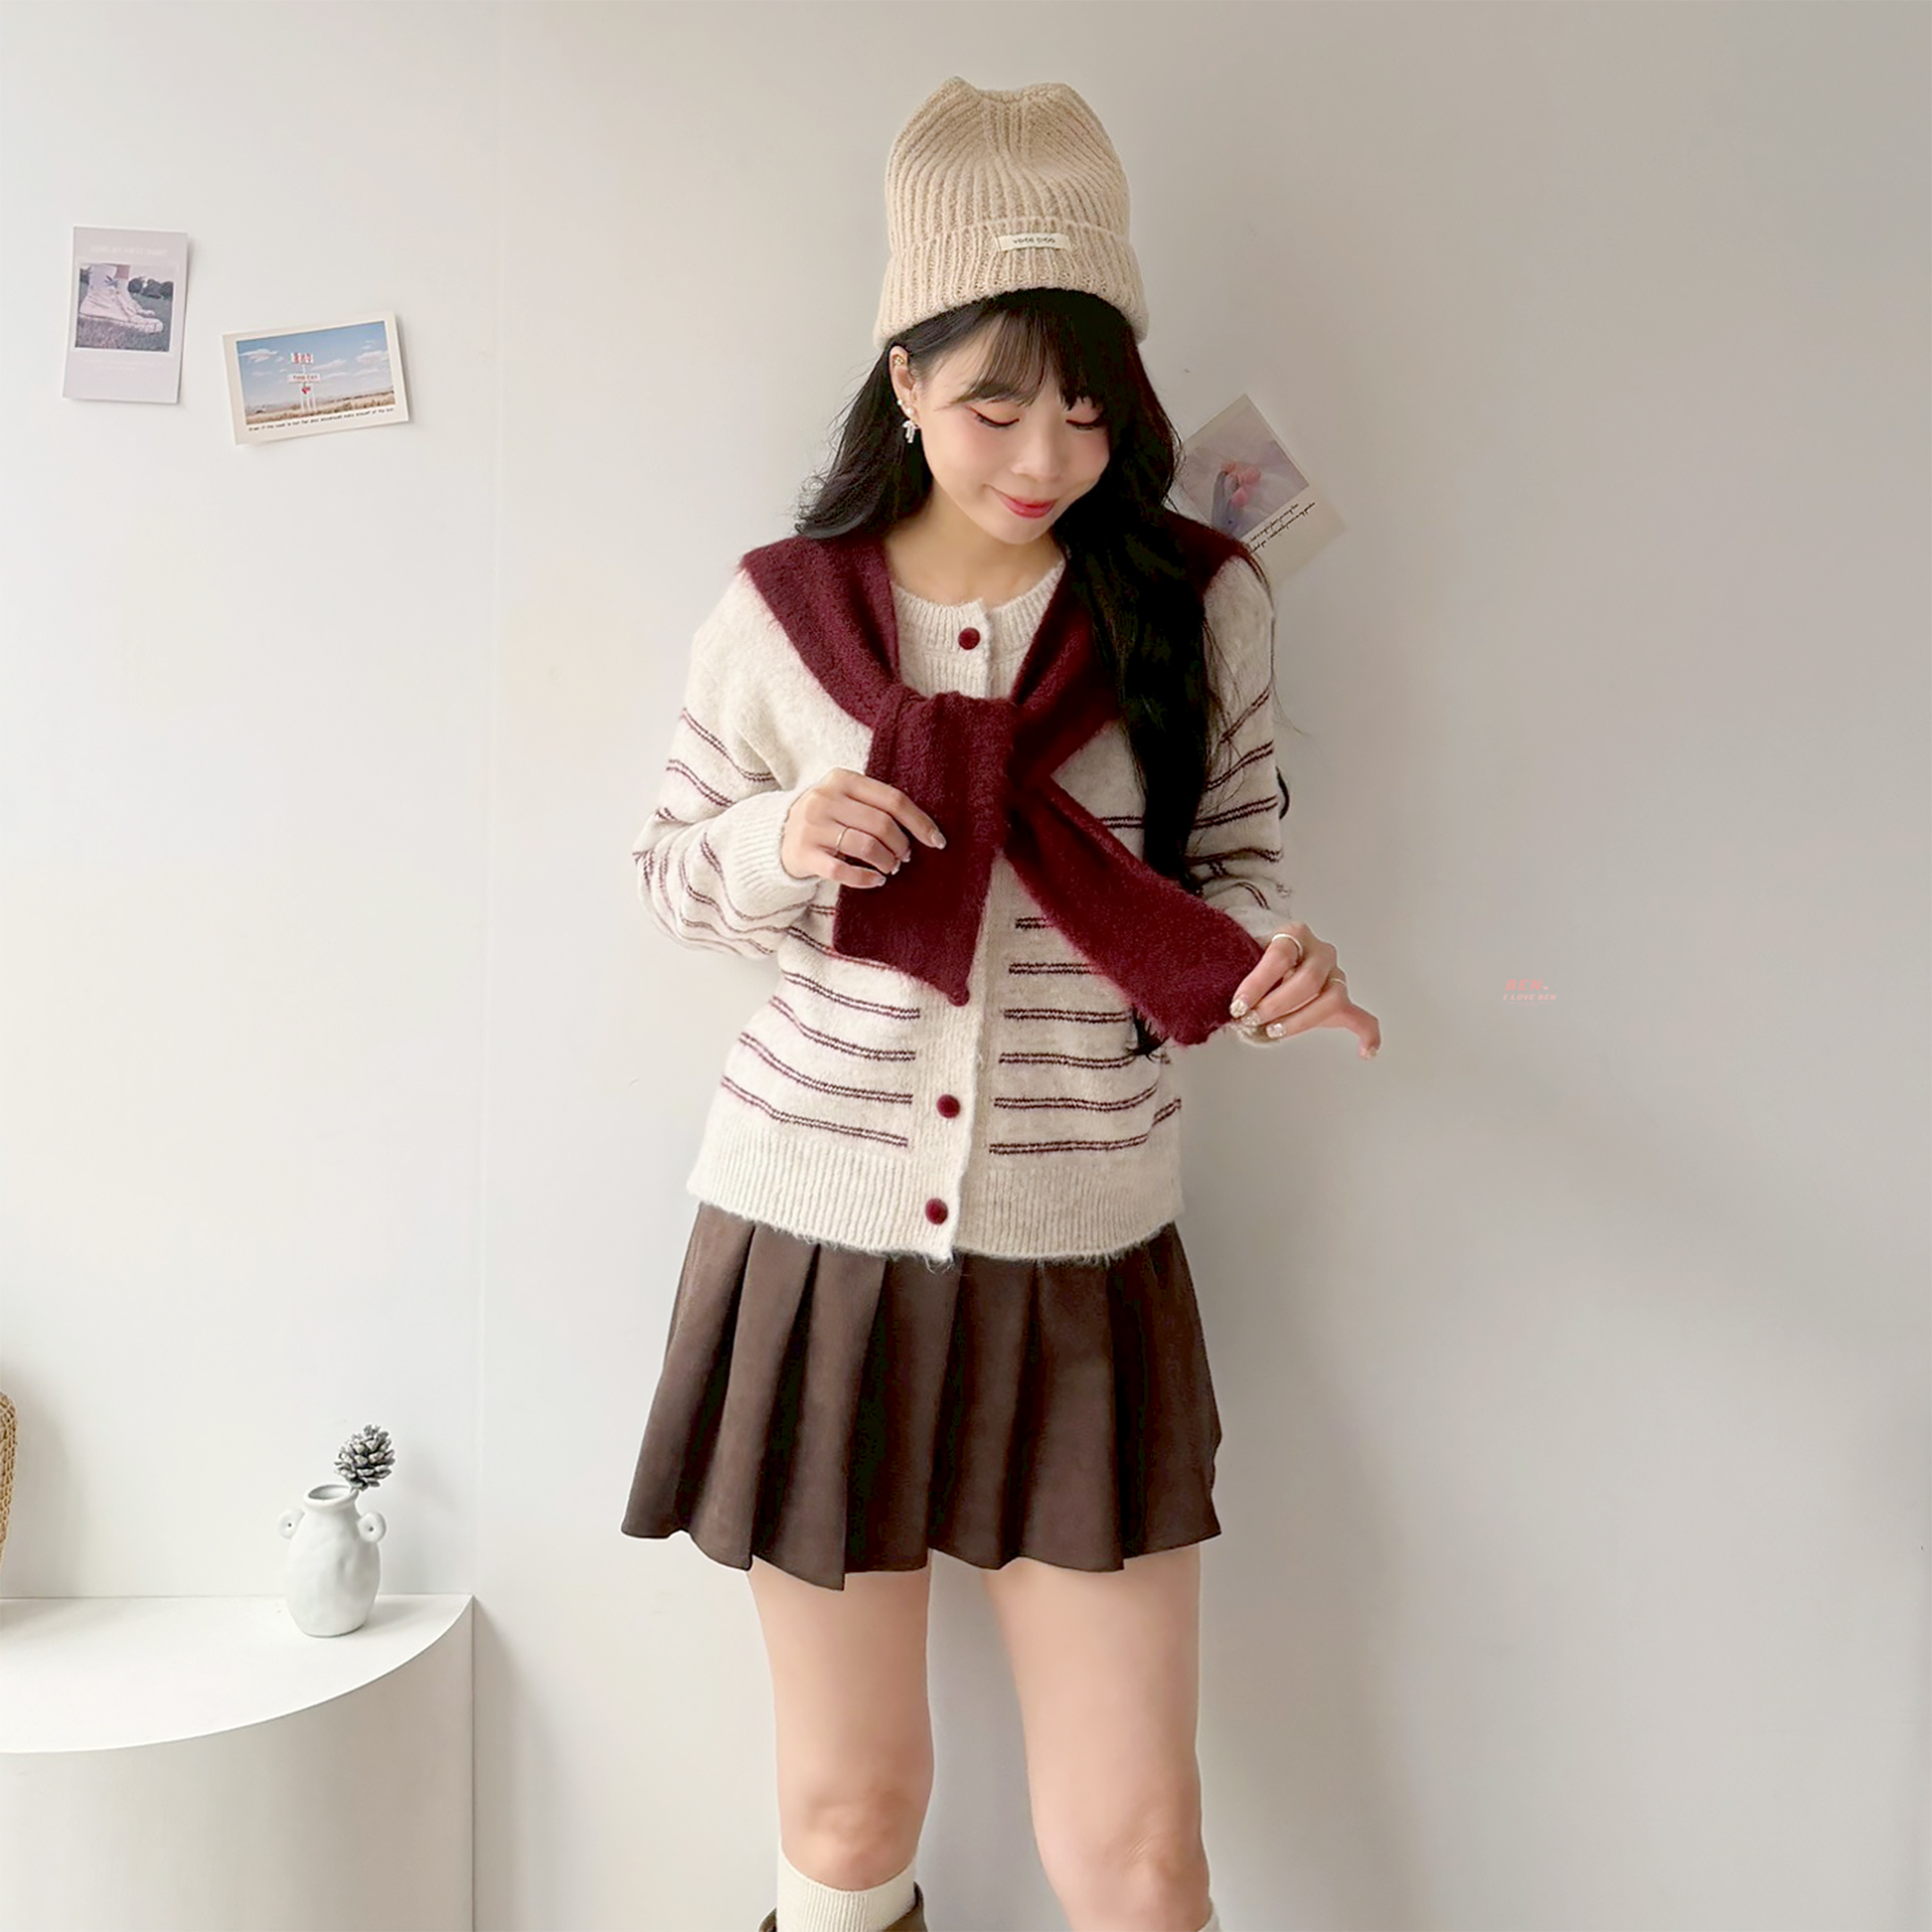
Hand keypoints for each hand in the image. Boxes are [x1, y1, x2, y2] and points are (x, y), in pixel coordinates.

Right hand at [782, 768, 946, 888]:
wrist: (778, 836)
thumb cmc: (827, 817)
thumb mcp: (845, 798)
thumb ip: (876, 804)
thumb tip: (924, 829)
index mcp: (842, 779)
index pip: (892, 799)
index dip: (919, 822)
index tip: (936, 841)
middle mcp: (824, 799)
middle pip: (881, 824)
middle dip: (901, 845)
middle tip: (904, 858)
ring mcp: (812, 826)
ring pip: (865, 847)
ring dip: (886, 862)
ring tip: (890, 868)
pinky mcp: (804, 854)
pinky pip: (843, 871)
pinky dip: (866, 879)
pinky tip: (876, 881)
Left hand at [1225, 922, 1380, 1059]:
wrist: (1267, 948)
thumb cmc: (1253, 952)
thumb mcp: (1241, 950)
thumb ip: (1236, 967)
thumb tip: (1230, 1003)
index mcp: (1295, 934)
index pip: (1279, 956)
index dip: (1257, 983)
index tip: (1237, 1005)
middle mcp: (1321, 952)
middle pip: (1308, 980)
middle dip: (1276, 1005)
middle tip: (1251, 1020)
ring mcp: (1334, 975)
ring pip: (1331, 1000)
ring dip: (1300, 1021)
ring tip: (1273, 1032)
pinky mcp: (1340, 998)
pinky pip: (1361, 1017)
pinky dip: (1367, 1035)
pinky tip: (1365, 1052)